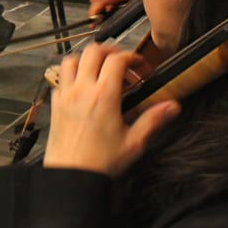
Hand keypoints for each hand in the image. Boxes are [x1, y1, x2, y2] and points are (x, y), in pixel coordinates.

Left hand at [43, 42, 179, 178]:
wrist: (71, 176)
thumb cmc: (100, 162)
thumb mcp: (134, 142)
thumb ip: (153, 120)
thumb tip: (172, 106)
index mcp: (103, 96)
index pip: (116, 60)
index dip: (131, 57)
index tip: (139, 65)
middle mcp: (82, 90)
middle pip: (92, 52)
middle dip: (110, 51)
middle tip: (122, 62)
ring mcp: (65, 95)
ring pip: (71, 59)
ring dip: (87, 59)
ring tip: (101, 69)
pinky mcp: (55, 104)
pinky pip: (61, 78)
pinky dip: (72, 74)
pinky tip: (83, 87)